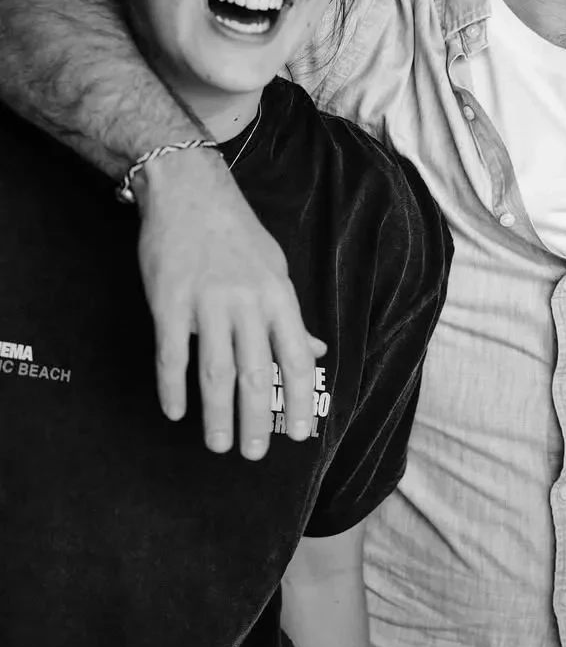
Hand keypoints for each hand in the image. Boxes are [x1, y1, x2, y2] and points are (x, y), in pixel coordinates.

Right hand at [135, 147, 323, 458]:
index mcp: (278, 296)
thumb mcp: (276, 269)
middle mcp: (246, 303)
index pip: (297, 359)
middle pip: (256, 374)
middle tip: (254, 454)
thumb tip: (316, 351)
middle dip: (258, 419)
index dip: (301, 400)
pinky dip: (173, 388)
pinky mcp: (169, 302)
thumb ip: (291, 316)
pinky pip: (172, 355)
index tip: (300, 433)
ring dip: (218, 415)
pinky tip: (176, 413)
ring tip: (220, 445)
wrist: (189, 191)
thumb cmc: (237, 233)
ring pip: (215, 373)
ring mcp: (206, 303)